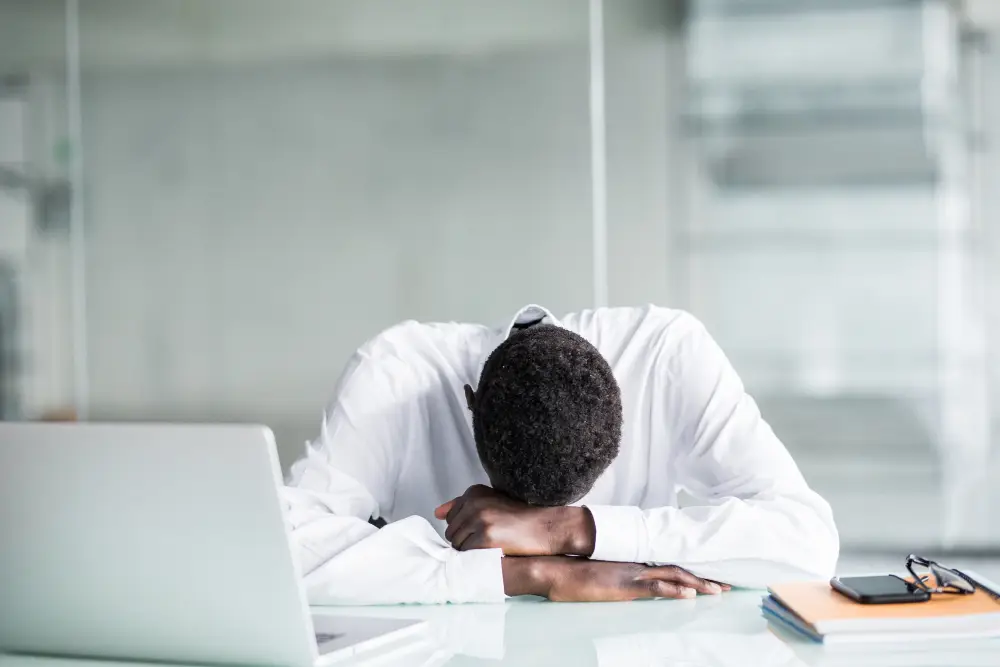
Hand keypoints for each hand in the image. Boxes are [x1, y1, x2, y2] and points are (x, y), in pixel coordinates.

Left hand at [434, 484, 594, 555]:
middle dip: (465, 541)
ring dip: (469, 551)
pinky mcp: (485, 537)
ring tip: (490, 546)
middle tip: (487, 541)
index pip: (450, 518)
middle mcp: (474, 503)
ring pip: (457, 545)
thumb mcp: (491, 503)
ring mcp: (479, 519)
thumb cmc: (519, 517)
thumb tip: (437, 512)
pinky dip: (476, 557)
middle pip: (451, 532)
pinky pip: (467, 554)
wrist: (545, 527)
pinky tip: (492, 551)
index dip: (465, 529)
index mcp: (474, 492)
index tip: (481, 531)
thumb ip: (462, 505)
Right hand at [502, 556, 730, 601]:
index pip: (669, 565)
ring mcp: (633, 575)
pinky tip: (690, 594)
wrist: (558, 570)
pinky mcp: (626, 586)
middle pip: (679, 569)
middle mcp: (638, 566)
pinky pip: (656, 586)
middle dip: (705, 578)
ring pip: (674, 576)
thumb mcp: (603, 576)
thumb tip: (632, 584)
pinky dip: (674, 589)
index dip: (692, 572)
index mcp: (634, 563)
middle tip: (727, 586)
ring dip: (698, 583)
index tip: (711, 579)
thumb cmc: (575, 574)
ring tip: (719, 590)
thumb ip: (620, 577)